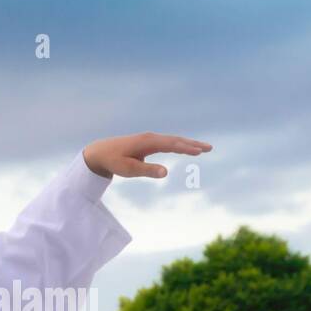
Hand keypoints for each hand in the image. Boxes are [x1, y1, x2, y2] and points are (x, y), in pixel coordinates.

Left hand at [82, 132, 211, 179]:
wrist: (100, 152)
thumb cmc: (114, 161)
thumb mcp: (129, 170)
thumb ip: (147, 170)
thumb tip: (166, 172)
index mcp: (147, 142)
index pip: (171, 144)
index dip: (186, 148)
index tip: (200, 151)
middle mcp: (151, 138)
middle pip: (176, 140)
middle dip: (193, 144)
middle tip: (209, 148)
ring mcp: (150, 139)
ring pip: (173, 140)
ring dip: (188, 143)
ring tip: (203, 149)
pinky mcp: (149, 143)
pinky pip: (168, 143)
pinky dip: (179, 145)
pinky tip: (187, 148)